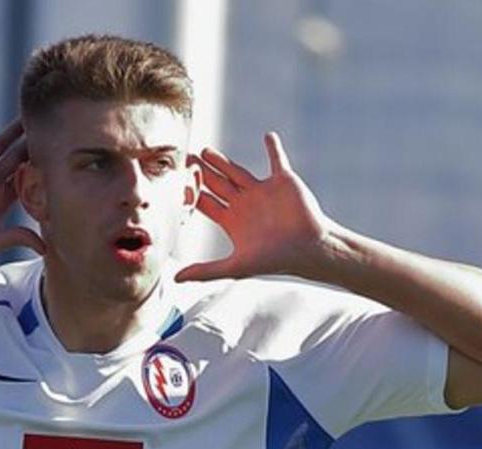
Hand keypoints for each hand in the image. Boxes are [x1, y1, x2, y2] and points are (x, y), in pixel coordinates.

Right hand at [0, 101, 44, 258]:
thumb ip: (15, 237)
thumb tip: (45, 249)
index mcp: (2, 197)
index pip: (29, 178)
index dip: (44, 168)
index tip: (63, 156)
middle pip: (19, 156)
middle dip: (34, 143)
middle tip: (54, 127)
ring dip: (11, 129)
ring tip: (26, 112)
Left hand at [176, 132, 343, 281]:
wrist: (309, 249)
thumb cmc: (276, 260)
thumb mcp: (236, 266)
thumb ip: (206, 270)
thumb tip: (175, 279)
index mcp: (233, 221)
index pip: (205, 203)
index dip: (190, 194)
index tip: (173, 184)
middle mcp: (245, 204)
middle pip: (216, 184)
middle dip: (200, 173)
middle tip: (184, 159)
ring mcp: (263, 191)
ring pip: (237, 171)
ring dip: (221, 161)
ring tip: (206, 150)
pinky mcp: (283, 181)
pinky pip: (277, 160)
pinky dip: (273, 148)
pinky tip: (268, 136)